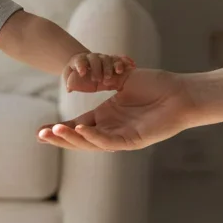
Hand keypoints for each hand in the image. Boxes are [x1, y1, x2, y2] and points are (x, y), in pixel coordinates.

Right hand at [39, 67, 196, 150]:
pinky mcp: (133, 140)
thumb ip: (99, 82)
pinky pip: (108, 141)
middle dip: (59, 138)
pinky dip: (92, 137)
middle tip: (40, 136)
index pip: (77, 126)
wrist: (182, 92)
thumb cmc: (157, 84)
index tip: (40, 131)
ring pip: (90, 143)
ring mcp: (122, 136)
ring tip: (53, 132)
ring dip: (71, 139)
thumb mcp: (121, 79)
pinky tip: (78, 130)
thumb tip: (77, 80)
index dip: (59, 129)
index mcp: (107, 116)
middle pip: (79, 138)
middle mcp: (112, 128)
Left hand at [62, 52, 135, 93]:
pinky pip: (120, 59)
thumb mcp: (70, 77)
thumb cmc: (77, 74)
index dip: (81, 65)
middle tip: (99, 79)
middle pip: (96, 59)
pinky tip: (132, 64)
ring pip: (109, 58)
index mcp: (80, 60)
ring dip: (114, 65)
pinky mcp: (113, 60)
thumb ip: (70, 82)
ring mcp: (103, 58)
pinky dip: (126, 61)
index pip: (80, 60)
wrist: (84, 65)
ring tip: (118, 72)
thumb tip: (69, 89)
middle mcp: (93, 57)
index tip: (82, 72)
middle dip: (98, 69)